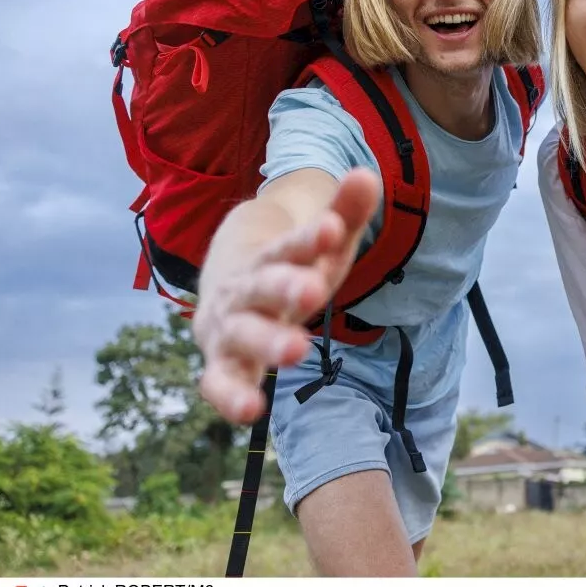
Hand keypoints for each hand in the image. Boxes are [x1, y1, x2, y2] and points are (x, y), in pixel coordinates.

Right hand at [193, 168, 380, 422]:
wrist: (228, 283)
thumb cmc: (288, 267)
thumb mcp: (322, 244)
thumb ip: (345, 212)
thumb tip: (365, 174)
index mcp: (270, 257)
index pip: (290, 245)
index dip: (310, 238)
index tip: (332, 227)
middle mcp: (244, 290)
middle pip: (263, 287)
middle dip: (285, 287)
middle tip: (313, 290)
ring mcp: (229, 327)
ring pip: (243, 334)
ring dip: (266, 341)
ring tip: (297, 350)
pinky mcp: (223, 364)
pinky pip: (220, 383)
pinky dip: (229, 397)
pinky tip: (250, 412)